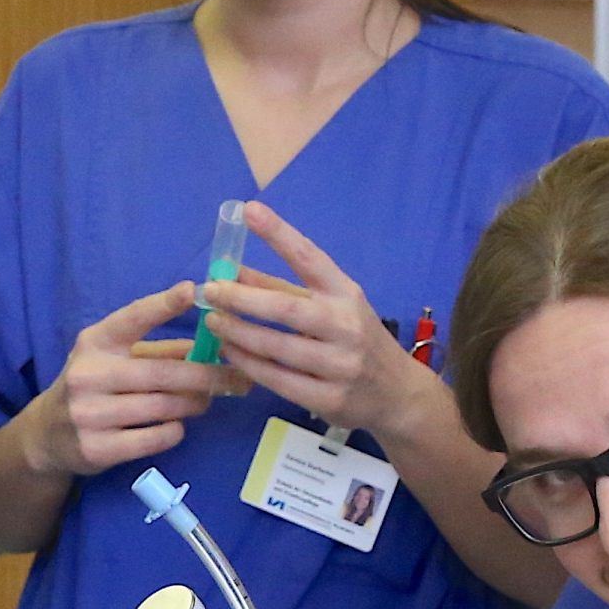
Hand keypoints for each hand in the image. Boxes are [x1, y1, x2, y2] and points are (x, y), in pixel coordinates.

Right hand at [24, 280, 231, 479]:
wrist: (48, 434)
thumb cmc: (93, 386)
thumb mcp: (114, 359)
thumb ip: (157, 350)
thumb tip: (209, 344)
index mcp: (94, 343)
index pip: (131, 319)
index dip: (162, 305)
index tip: (192, 291)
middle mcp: (88, 374)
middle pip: (162, 373)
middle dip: (206, 375)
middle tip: (236, 378)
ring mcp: (89, 414)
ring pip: (163, 407)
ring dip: (194, 404)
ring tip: (204, 401)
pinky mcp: (97, 449)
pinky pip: (155, 438)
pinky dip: (174, 431)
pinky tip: (174, 426)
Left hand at [196, 203, 434, 440]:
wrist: (397, 394)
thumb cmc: (355, 339)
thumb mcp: (330, 306)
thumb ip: (282, 288)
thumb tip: (232, 269)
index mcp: (346, 293)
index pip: (310, 258)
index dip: (279, 234)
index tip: (249, 209)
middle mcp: (345, 326)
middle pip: (286, 308)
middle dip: (242, 297)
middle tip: (211, 289)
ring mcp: (339, 365)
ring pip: (276, 347)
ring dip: (238, 333)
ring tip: (212, 322)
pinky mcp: (329, 399)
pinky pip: (278, 380)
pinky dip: (249, 365)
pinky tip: (230, 352)